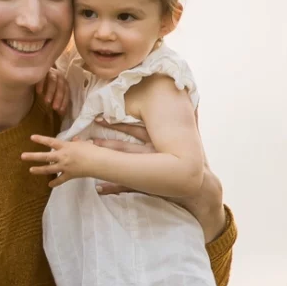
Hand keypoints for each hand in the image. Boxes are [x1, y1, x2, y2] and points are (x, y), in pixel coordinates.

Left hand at [22, 134, 99, 187]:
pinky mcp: (69, 175)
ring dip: (39, 170)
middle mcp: (62, 156)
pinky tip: (49, 185)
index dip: (41, 139)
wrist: (98, 162)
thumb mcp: (83, 143)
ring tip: (31, 170)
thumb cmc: (92, 150)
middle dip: (33, 156)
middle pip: (45, 157)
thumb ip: (76, 142)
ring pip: (49, 169)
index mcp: (65, 147)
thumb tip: (74, 140)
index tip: (31, 138)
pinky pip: (60, 180)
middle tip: (22, 156)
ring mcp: (64, 167)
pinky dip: (55, 183)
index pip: (50, 142)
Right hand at [35, 66, 69, 115]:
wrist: (37, 70)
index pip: (66, 92)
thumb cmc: (46, 85)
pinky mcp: (42, 69)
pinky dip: (41, 84)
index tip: (60, 111)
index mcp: (63, 82)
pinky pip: (42, 76)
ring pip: (53, 81)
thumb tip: (62, 114)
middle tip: (54, 108)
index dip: (64, 101)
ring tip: (47, 101)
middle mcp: (59, 75)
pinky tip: (39, 92)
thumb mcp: (53, 92)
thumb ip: (57, 100)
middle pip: (61, 86)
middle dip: (58, 98)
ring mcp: (50, 72)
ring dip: (51, 92)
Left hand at [76, 120, 226, 240]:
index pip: (134, 129)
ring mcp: (149, 171)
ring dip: (106, 163)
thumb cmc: (192, 160)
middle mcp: (153, 155)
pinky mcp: (148, 186)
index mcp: (159, 141)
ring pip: (124, 167)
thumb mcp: (186, 137)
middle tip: (86, 139)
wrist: (200, 187)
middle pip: (125, 148)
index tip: (98, 117)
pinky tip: (99, 189)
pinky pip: (127, 187)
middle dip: (105, 143)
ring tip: (89, 160)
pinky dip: (112, 188)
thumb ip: (186, 116)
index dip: (116, 123)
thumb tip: (187, 97)